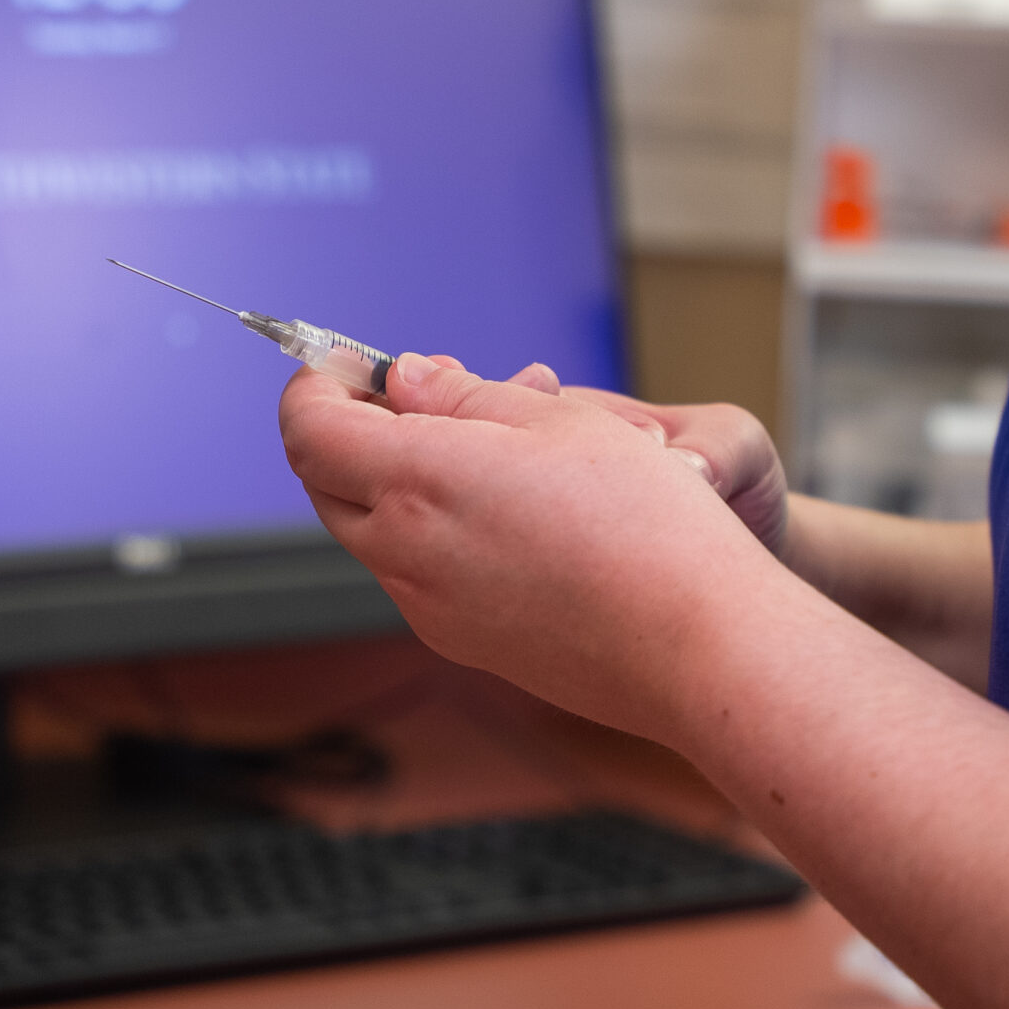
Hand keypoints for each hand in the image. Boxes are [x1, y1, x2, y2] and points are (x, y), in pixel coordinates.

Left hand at [279, 353, 797, 741]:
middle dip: (349, 431)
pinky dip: (433, 530)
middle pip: (327, 484)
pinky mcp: (464, 642)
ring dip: (398, 481)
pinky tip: (507, 511)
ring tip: (486, 446)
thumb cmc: (645, 524)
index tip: (345, 363)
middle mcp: (405, 553)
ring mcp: (430, 608)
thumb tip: (403, 378)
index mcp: (416, 483)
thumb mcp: (559, 422)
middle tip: (411, 394)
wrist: (699, 645)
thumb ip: (463, 397)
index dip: (314, 386)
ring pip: (374, 531)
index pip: (308, 431)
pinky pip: (418, 575)